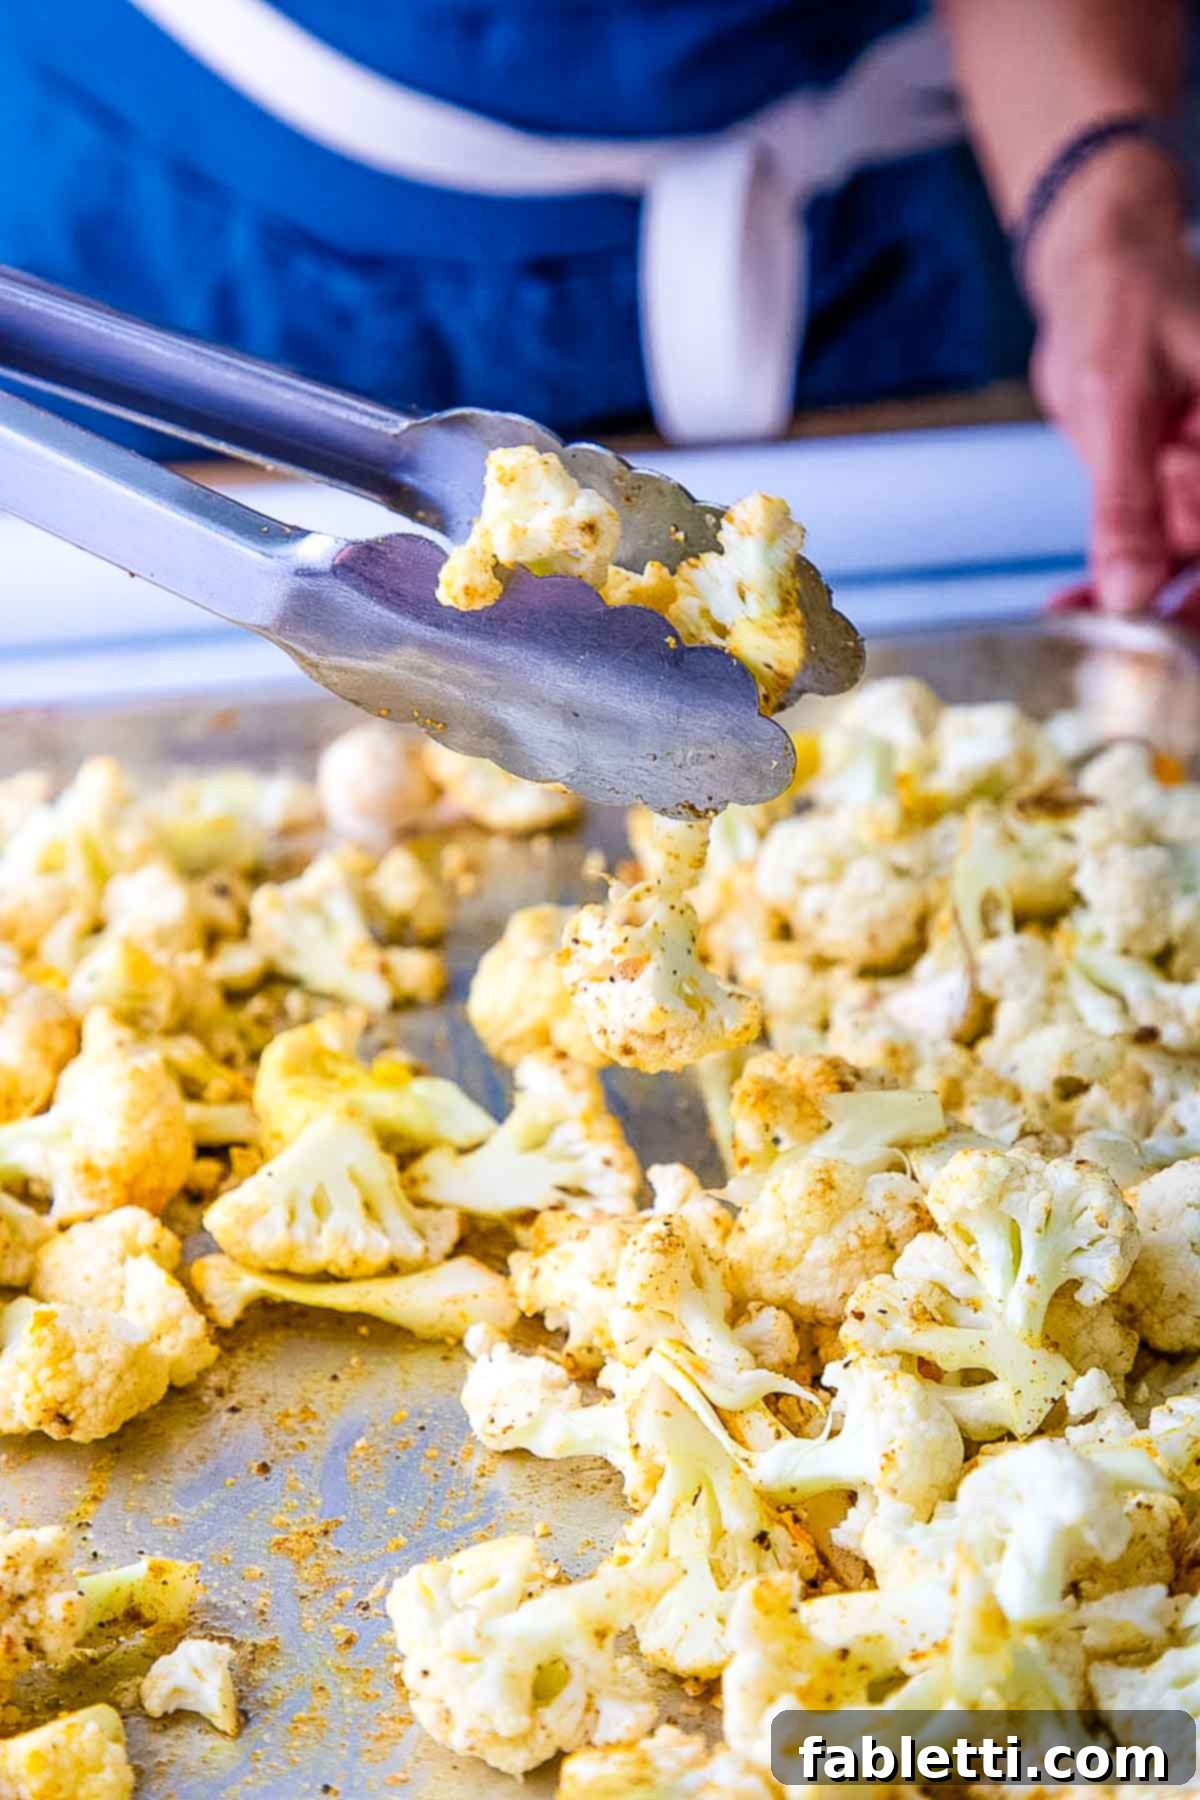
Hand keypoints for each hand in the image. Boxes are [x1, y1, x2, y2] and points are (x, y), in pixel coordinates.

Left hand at [1027, 142, 1199, 613]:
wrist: (1099, 277)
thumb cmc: (1124, 308)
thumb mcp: (1119, 399)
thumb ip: (1126, 500)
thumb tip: (1131, 589)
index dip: (1197, 594)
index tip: (1165, 644)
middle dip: (1173, 618)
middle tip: (1118, 659)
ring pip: (1182, 568)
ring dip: (1132, 608)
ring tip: (1078, 633)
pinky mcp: (1169, 495)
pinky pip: (1146, 551)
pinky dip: (1110, 581)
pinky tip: (1070, 606)